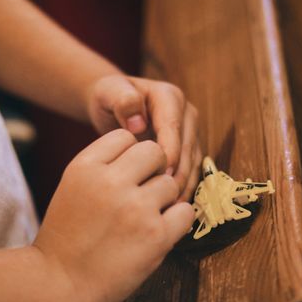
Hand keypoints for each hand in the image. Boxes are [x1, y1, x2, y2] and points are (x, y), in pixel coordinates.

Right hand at [34, 129, 194, 301]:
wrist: (58, 284)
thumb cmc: (66, 238)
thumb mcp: (72, 187)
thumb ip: (103, 166)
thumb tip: (144, 154)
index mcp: (85, 166)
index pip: (125, 136)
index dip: (130, 155)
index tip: (124, 175)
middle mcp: (110, 181)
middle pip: (154, 151)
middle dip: (152, 170)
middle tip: (142, 193)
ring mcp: (135, 208)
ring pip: (171, 182)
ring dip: (164, 199)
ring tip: (144, 219)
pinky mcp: (155, 235)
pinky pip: (185, 212)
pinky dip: (177, 221)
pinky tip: (158, 232)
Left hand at [87, 74, 201, 201]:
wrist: (112, 103)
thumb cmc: (108, 97)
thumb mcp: (109, 92)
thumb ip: (123, 101)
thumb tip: (138, 125)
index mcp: (169, 97)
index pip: (173, 127)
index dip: (170, 151)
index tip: (161, 173)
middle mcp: (185, 114)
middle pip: (188, 148)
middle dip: (179, 173)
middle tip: (166, 198)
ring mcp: (188, 133)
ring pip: (192, 162)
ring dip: (183, 185)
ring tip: (169, 208)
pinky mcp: (186, 150)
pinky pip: (189, 171)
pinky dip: (181, 189)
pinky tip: (170, 208)